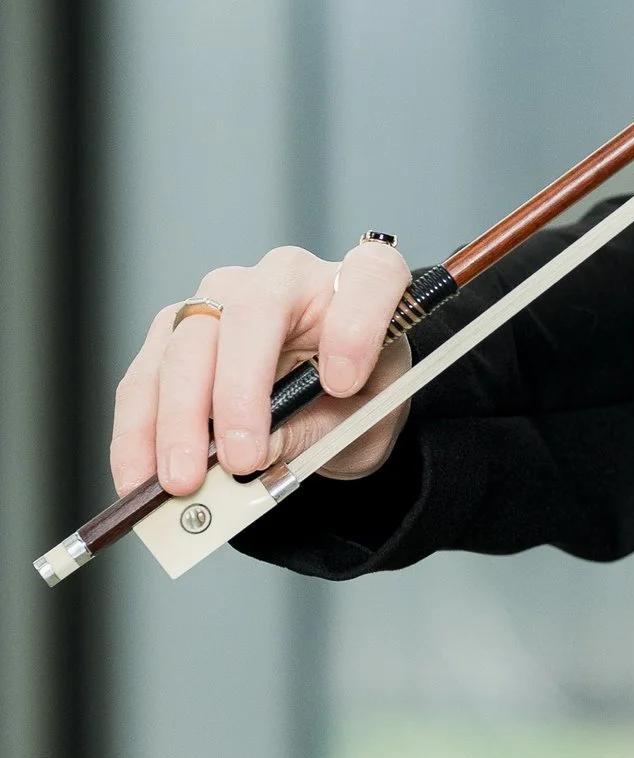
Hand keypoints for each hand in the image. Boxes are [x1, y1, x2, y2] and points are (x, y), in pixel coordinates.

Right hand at [113, 240, 415, 500]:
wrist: (329, 398)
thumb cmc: (357, 397)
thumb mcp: (360, 423)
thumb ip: (314, 432)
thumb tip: (251, 454)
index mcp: (360, 282)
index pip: (369, 277)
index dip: (356, 326)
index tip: (343, 383)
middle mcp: (287, 277)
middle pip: (251, 314)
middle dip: (237, 393)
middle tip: (238, 459)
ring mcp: (223, 296)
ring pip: (186, 343)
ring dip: (177, 419)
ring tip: (179, 480)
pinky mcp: (175, 328)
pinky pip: (147, 375)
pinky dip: (139, 430)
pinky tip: (139, 474)